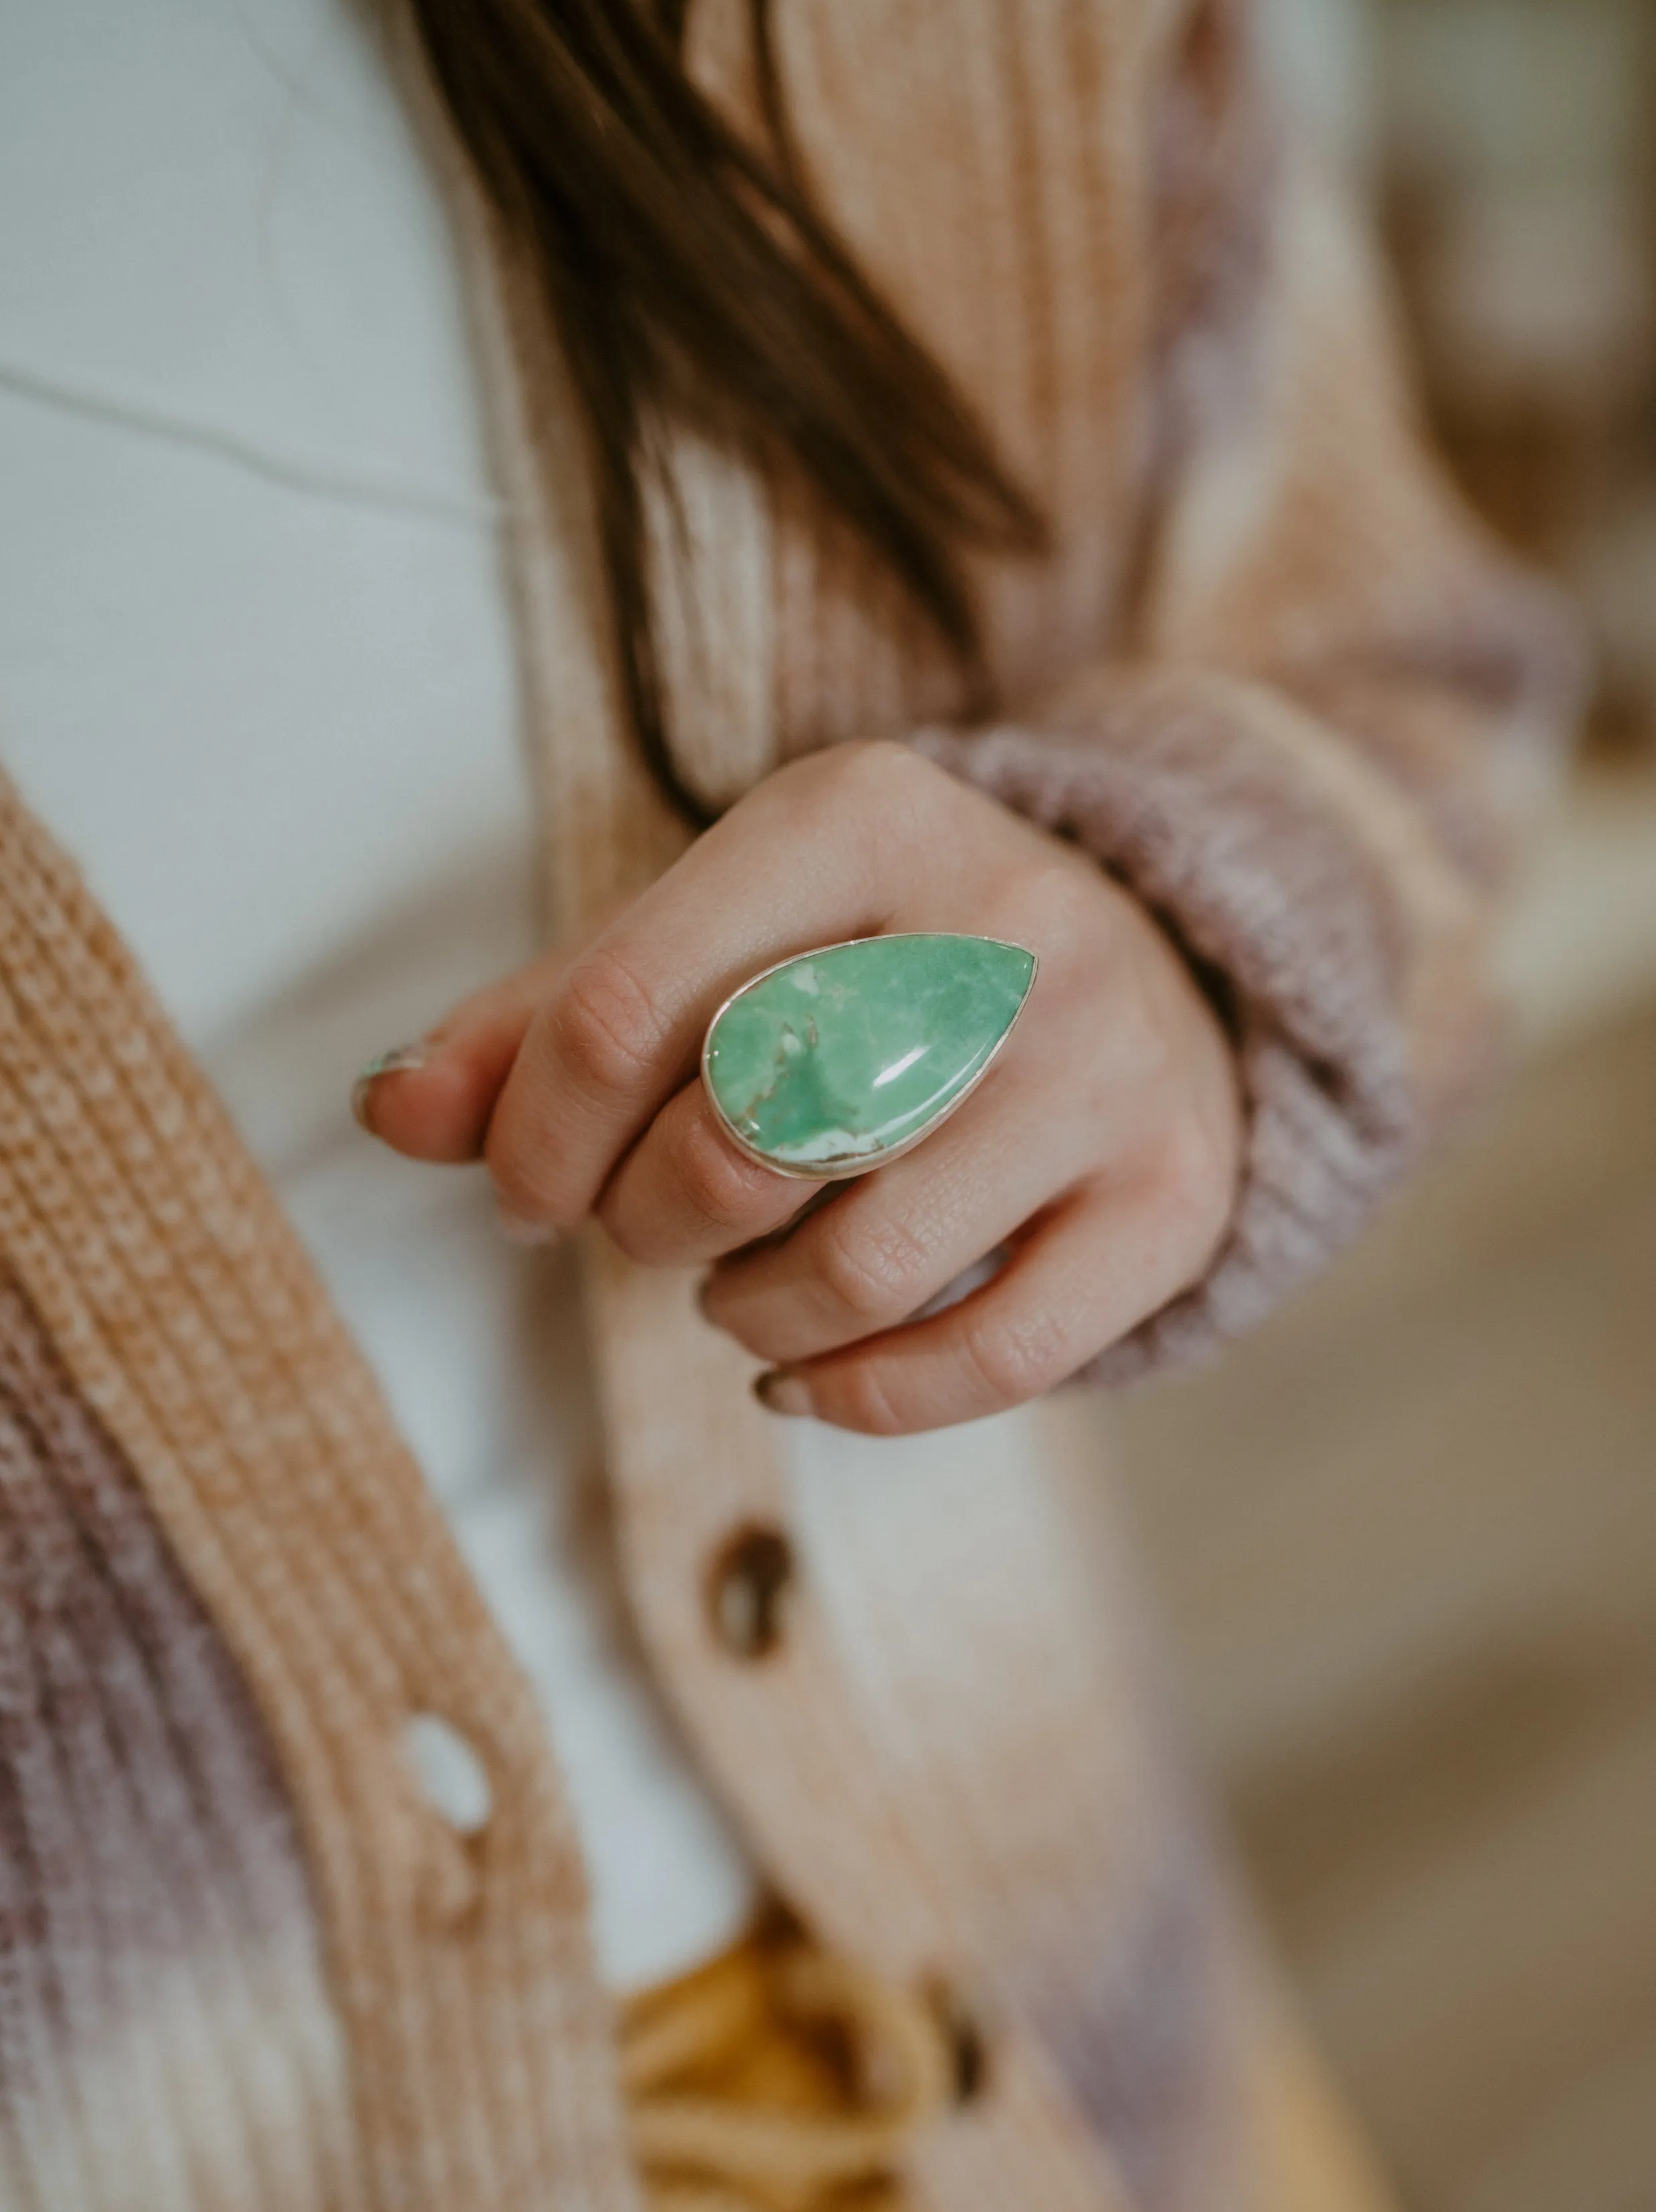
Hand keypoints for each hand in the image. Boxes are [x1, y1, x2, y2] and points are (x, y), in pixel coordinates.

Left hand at [357, 741, 1242, 1434]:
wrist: (1159, 963)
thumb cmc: (877, 959)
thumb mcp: (712, 935)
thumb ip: (542, 1021)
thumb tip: (389, 1112)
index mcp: (862, 814)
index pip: (626, 1007)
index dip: (531, 1137)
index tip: (528, 1185)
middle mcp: (1008, 924)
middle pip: (743, 1135)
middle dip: (646, 1220)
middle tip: (646, 1221)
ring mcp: (1109, 1064)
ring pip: (866, 1264)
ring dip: (748, 1311)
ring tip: (733, 1286)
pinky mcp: (1173, 1195)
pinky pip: (994, 1359)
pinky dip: (860, 1398)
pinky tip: (803, 1373)